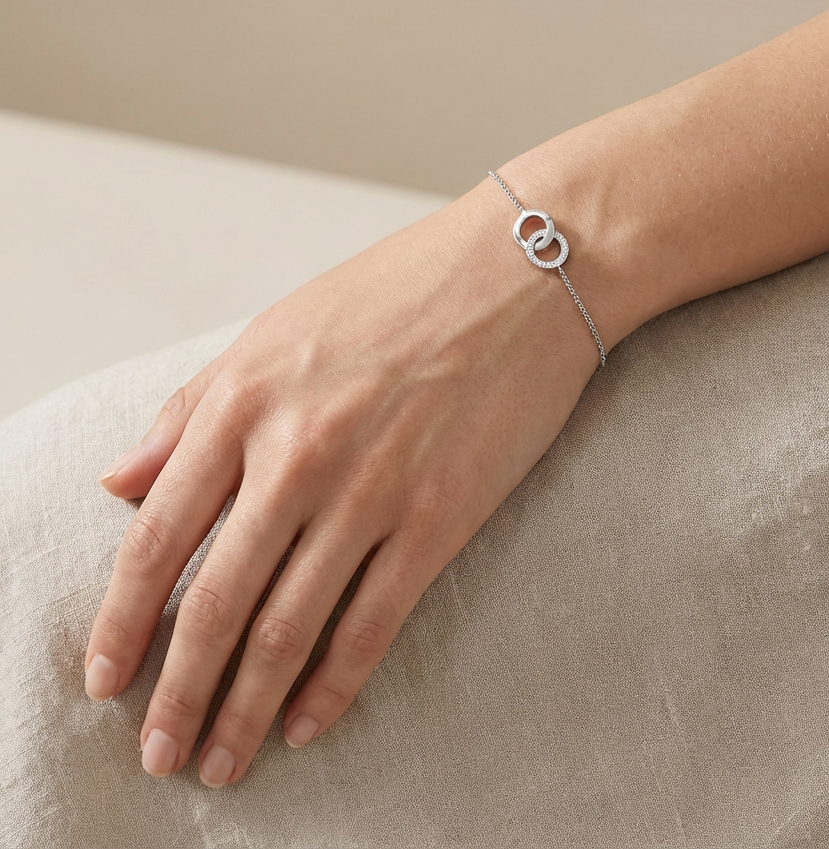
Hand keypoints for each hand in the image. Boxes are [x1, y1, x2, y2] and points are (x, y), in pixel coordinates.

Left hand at [84, 175, 610, 786]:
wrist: (521, 271)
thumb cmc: (397, 291)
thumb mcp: (275, 330)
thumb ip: (192, 409)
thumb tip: (118, 483)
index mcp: (245, 399)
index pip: (158, 535)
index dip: (122, 620)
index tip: (105, 677)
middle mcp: (297, 451)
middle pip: (214, 600)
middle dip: (176, 691)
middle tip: (157, 754)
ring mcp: (371, 488)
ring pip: (287, 627)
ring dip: (244, 708)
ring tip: (219, 760)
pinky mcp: (439, 516)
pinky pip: (372, 623)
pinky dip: (332, 685)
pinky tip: (305, 723)